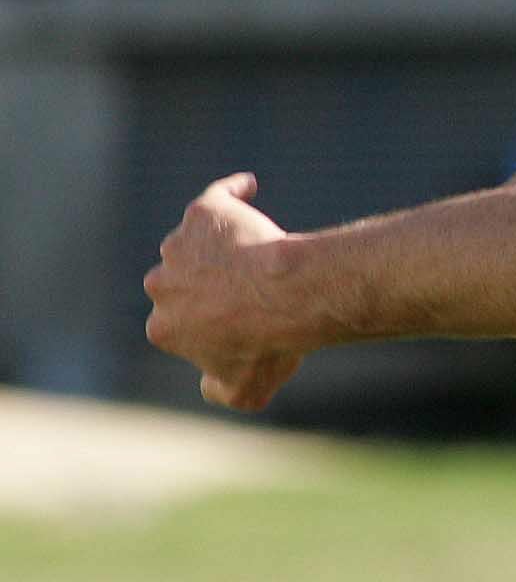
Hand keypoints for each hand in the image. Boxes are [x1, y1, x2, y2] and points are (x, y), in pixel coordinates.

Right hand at [142, 172, 307, 411]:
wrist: (290, 296)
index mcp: (163, 328)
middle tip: (253, 290)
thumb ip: (218, 392)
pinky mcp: (204, 214)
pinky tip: (249, 189)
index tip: (242, 324)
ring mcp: (178, 246)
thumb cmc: (270, 345)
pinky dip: (232, 193)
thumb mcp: (245, 392)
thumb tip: (209, 385)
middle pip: (182, 282)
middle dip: (209, 287)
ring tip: (260, 253)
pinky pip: (218, 198)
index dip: (212, 325)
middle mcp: (159, 283)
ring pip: (196, 244)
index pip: (180, 325)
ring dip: (220, 248)